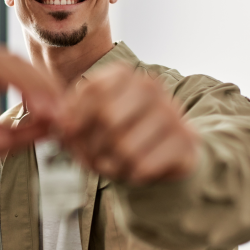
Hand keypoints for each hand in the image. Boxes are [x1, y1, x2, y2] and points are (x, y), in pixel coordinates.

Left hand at [58, 63, 199, 183]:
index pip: (92, 90)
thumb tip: (63, 125)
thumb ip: (70, 119)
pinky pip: (145, 165)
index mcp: (123, 75)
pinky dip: (132, 175)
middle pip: (108, 117)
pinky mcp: (187, 139)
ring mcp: (172, 111)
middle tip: (90, 158)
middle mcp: (150, 86)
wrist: (164, 153)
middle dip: (92, 145)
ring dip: (111, 164)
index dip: (75, 118)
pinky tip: (134, 171)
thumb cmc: (119, 135)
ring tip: (112, 165)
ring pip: (126, 145)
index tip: (69, 135)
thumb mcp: (88, 123)